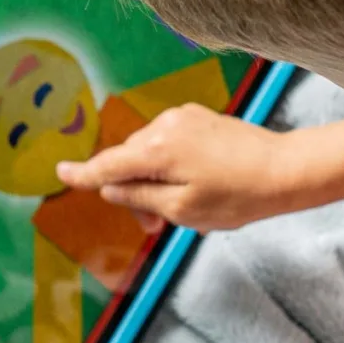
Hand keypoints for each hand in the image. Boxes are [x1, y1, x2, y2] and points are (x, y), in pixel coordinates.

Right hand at [56, 103, 292, 231]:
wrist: (283, 169)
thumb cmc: (237, 196)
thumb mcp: (182, 210)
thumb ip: (140, 197)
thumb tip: (110, 186)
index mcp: (157, 150)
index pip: (108, 164)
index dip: (83, 173)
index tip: (60, 173)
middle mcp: (164, 125)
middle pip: (129, 159)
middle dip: (133, 190)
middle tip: (154, 226)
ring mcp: (183, 116)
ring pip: (149, 150)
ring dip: (153, 177)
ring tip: (182, 207)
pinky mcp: (198, 116)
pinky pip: (169, 140)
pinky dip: (170, 162)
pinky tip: (194, 182)